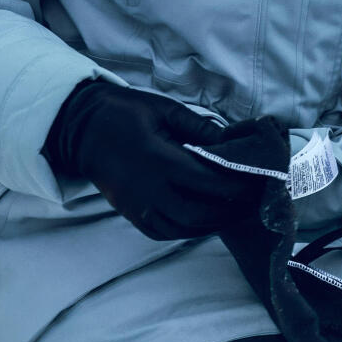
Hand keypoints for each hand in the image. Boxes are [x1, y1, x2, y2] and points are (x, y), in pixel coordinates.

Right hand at [42, 80, 258, 239]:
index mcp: (158, 159)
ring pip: (184, 228)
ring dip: (214, 223)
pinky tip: (207, 219)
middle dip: (232, 209)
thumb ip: (199, 127)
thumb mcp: (164, 109)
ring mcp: (138, 206)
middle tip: (255, 199)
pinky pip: (165, 232)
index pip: (208, 181)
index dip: (237, 184)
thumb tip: (231, 141)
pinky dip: (190, 230)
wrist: (83, 130)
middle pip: (200, 212)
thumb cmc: (126, 113)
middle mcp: (148, 189)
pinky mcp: (131, 214)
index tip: (258, 178)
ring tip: (238, 211)